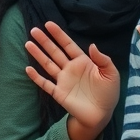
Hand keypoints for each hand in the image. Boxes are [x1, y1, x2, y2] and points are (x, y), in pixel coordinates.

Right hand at [24, 21, 120, 135]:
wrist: (102, 114)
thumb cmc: (108, 93)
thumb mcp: (111, 73)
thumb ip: (102, 59)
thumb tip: (92, 45)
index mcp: (83, 62)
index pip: (68, 45)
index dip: (59, 35)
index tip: (49, 24)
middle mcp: (71, 69)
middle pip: (55, 52)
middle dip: (45, 41)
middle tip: (34, 30)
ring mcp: (63, 80)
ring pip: (48, 64)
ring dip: (38, 54)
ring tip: (28, 43)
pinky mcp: (59, 93)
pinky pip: (45, 84)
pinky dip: (36, 77)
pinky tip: (28, 69)